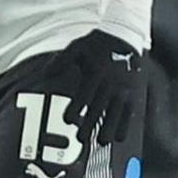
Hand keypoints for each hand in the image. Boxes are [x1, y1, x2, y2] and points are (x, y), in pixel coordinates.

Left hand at [46, 29, 142, 144]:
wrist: (125, 36)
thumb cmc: (97, 44)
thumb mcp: (77, 47)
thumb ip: (61, 61)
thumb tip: (44, 74)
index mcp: (95, 73)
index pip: (84, 95)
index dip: (76, 108)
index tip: (67, 120)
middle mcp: (109, 83)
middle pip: (99, 108)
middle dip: (89, 124)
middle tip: (80, 138)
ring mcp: (123, 89)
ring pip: (116, 113)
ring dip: (109, 128)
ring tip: (101, 141)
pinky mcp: (133, 92)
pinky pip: (130, 112)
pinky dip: (125, 125)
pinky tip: (119, 138)